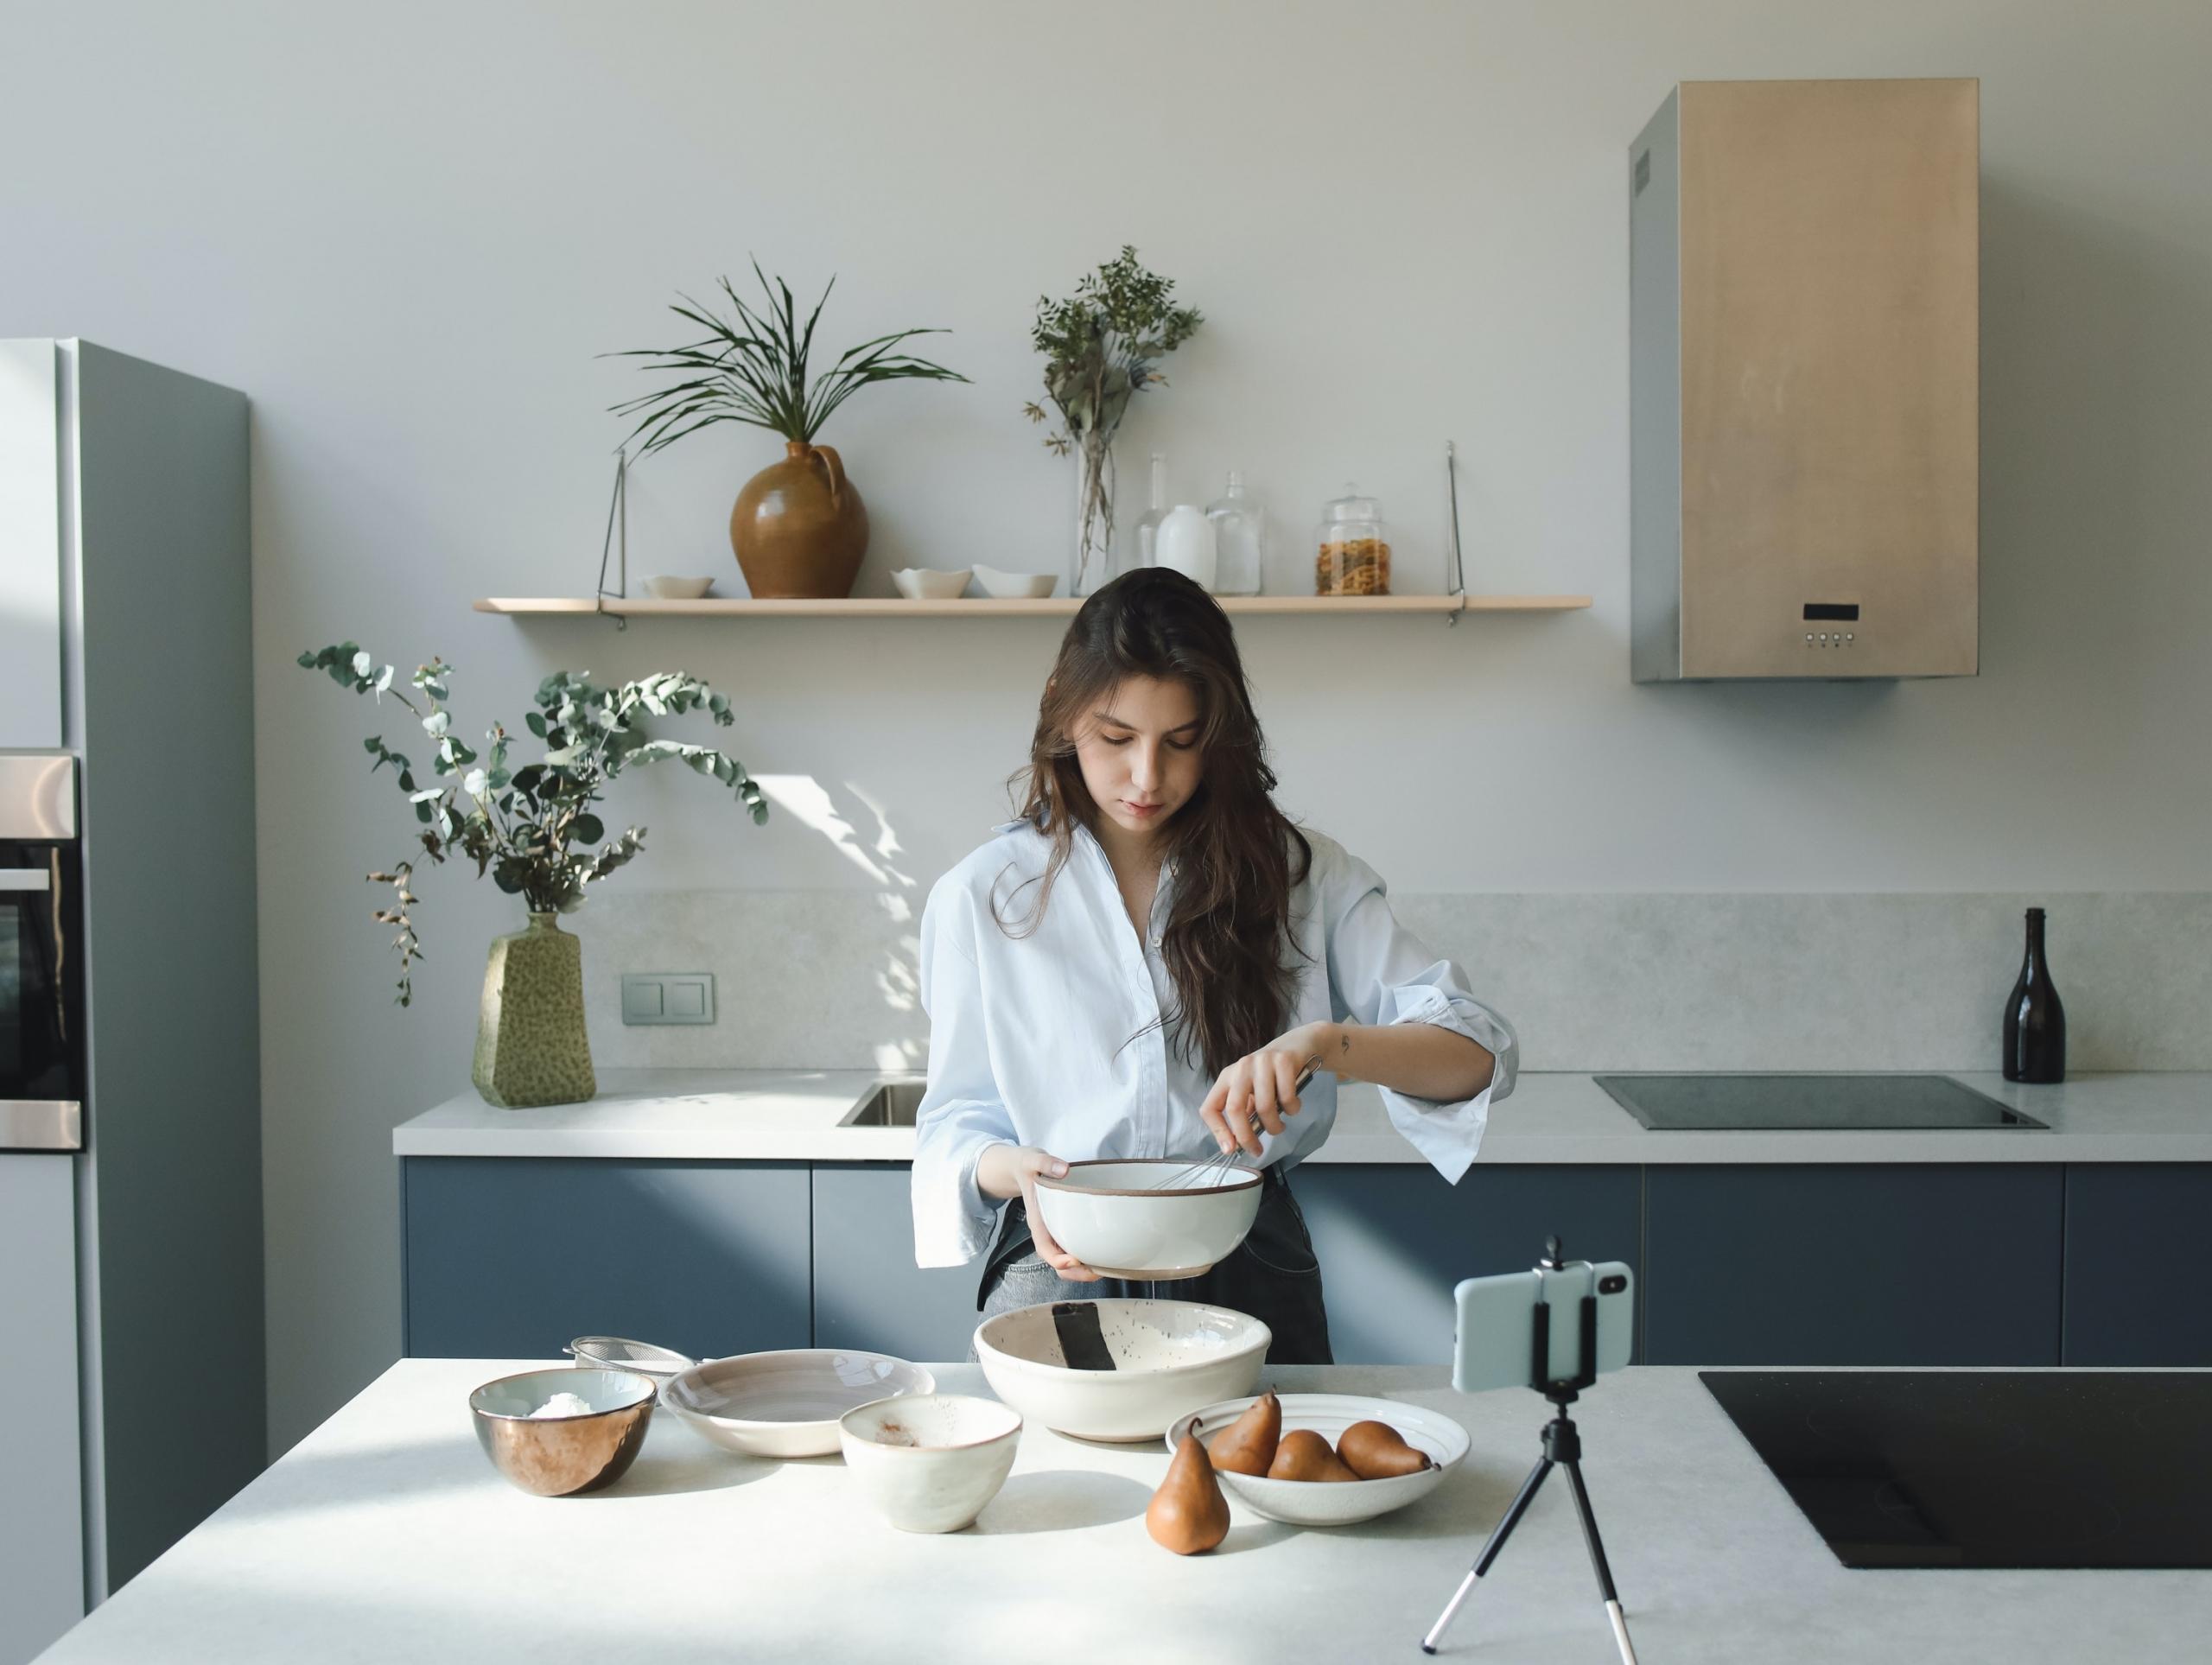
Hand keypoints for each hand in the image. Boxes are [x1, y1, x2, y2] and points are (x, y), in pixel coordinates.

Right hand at [975, 1142, 1099, 1281]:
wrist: (1020, 1168)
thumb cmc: (1026, 1167)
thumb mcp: (1032, 1160)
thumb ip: (1046, 1163)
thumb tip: (1064, 1170)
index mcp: (1037, 1221)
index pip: (1045, 1249)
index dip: (1059, 1260)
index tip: (1075, 1260)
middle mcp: (1046, 1231)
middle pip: (1058, 1263)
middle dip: (1077, 1273)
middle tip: (1099, 1270)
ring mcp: (1055, 1231)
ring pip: (1067, 1260)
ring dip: (1084, 1268)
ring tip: (1106, 1266)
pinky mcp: (1064, 1227)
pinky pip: (1074, 1247)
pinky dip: (1087, 1255)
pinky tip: (1104, 1251)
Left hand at [1199, 1024, 1336, 1159]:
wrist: (1298, 1045)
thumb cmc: (1272, 1075)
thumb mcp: (1253, 1091)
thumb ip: (1245, 1112)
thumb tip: (1237, 1144)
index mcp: (1227, 1078)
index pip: (1210, 1107)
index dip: (1217, 1131)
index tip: (1230, 1149)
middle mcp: (1240, 1068)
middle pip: (1235, 1108)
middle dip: (1246, 1136)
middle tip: (1257, 1150)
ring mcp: (1261, 1062)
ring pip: (1264, 1106)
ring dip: (1274, 1126)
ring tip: (1279, 1127)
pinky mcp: (1283, 1061)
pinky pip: (1287, 1097)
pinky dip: (1292, 1109)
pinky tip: (1293, 1106)